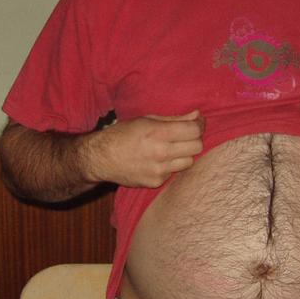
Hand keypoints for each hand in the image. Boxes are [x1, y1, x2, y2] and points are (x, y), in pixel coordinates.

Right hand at [85, 111, 204, 187]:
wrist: (100, 158)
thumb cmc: (122, 134)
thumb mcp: (146, 119)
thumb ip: (174, 119)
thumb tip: (197, 116)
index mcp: (159, 133)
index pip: (194, 130)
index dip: (200, 124)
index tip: (197, 122)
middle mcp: (161, 153)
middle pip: (197, 147)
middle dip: (194, 139)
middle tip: (185, 135)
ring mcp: (159, 170)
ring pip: (189, 162)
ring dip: (184, 154)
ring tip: (170, 148)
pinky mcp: (155, 182)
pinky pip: (174, 173)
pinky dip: (170, 166)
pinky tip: (157, 160)